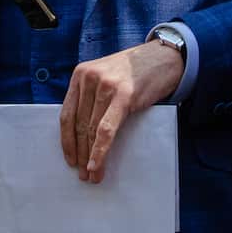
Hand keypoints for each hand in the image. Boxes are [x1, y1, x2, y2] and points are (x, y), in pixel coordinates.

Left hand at [59, 41, 182, 182]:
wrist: (164, 57)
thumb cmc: (136, 71)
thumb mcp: (106, 76)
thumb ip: (91, 95)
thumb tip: (82, 133)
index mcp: (80, 74)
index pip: (67, 113)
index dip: (67, 140)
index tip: (70, 158)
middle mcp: (89, 78)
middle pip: (78, 124)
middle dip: (79, 152)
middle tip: (82, 173)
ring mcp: (106, 85)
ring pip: (90, 129)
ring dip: (89, 157)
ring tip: (92, 175)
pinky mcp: (123, 95)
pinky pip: (106, 130)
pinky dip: (100, 151)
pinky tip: (97, 165)